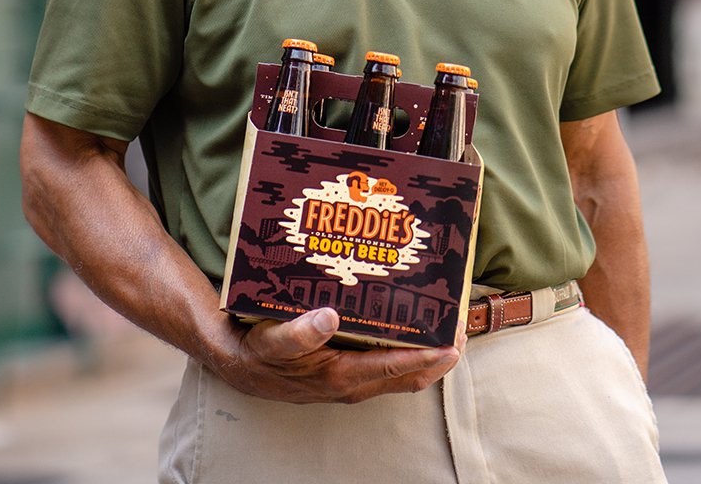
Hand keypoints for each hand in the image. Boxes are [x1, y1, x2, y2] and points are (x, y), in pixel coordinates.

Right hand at [211, 308, 460, 404]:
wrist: (238, 363)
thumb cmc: (258, 350)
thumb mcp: (273, 340)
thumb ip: (299, 333)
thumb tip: (330, 317)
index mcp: (339, 376)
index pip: (395, 368)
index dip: (428, 357)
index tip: (454, 341)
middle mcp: (351, 383)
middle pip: (407, 376)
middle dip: (438, 356)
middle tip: (462, 327)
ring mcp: (349, 381)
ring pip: (399, 374)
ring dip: (426, 356)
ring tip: (447, 329)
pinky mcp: (344, 373)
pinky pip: (385, 367)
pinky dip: (406, 353)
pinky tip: (411, 329)